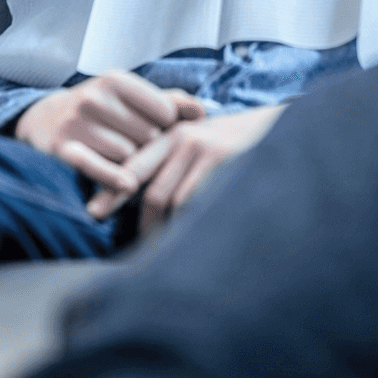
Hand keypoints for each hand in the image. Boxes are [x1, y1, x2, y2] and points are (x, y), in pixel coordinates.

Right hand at [15, 71, 204, 192]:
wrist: (46, 119)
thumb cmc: (103, 110)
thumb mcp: (131, 98)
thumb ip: (169, 102)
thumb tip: (202, 111)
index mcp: (115, 80)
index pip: (165, 112)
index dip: (166, 126)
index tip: (156, 128)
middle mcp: (94, 98)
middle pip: (147, 136)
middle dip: (147, 146)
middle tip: (134, 145)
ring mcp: (76, 123)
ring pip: (127, 156)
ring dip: (129, 163)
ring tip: (117, 155)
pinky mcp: (63, 149)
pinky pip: (96, 167)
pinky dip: (113, 177)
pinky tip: (127, 185)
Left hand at [87, 106, 285, 231]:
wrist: (284, 127)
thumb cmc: (240, 144)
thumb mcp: (204, 143)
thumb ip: (176, 163)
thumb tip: (149, 204)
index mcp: (173, 134)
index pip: (134, 166)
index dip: (112, 191)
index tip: (94, 213)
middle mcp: (182, 138)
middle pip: (151, 192)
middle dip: (144, 226)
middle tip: (143, 249)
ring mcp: (202, 148)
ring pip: (172, 202)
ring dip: (171, 231)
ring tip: (171, 250)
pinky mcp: (220, 159)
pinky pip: (196, 203)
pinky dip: (193, 223)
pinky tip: (199, 234)